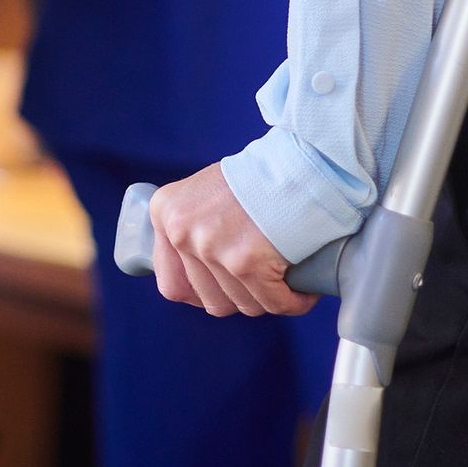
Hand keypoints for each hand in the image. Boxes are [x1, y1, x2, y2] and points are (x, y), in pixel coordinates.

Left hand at [149, 164, 317, 317]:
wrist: (294, 163)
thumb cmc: (257, 176)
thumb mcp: (205, 194)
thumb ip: (194, 228)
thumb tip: (200, 272)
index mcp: (166, 213)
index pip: (171, 284)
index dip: (201, 295)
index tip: (222, 291)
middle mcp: (181, 232)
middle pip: (210, 298)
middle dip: (239, 297)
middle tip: (260, 284)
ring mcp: (211, 248)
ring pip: (242, 304)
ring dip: (267, 299)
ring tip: (283, 282)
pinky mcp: (245, 263)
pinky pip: (271, 302)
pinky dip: (291, 301)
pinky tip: (302, 291)